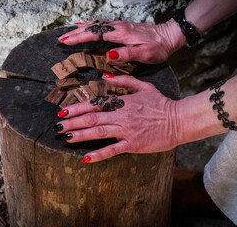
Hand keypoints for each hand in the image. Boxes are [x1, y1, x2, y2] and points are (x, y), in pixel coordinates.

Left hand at [56, 75, 179, 162]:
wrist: (179, 120)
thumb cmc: (161, 103)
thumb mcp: (144, 86)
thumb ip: (124, 80)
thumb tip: (105, 78)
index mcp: (122, 101)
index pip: (95, 104)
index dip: (77, 108)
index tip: (63, 111)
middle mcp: (121, 116)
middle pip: (92, 118)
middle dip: (72, 122)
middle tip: (57, 126)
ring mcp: (126, 131)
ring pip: (98, 132)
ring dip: (80, 135)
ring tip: (65, 138)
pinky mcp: (132, 144)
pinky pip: (112, 150)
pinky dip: (98, 154)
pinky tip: (85, 158)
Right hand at [58, 20, 185, 63]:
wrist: (169, 36)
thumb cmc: (158, 47)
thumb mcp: (144, 54)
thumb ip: (126, 54)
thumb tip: (109, 55)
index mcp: (121, 34)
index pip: (96, 34)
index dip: (80, 37)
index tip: (66, 41)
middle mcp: (118, 27)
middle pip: (93, 28)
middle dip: (76, 33)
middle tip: (61, 39)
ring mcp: (120, 25)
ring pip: (96, 24)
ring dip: (81, 29)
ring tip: (69, 33)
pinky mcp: (122, 27)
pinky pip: (102, 24)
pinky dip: (91, 25)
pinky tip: (87, 26)